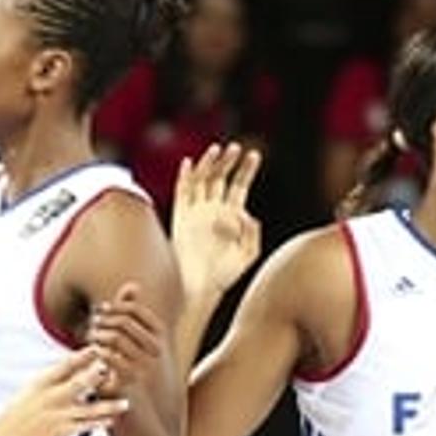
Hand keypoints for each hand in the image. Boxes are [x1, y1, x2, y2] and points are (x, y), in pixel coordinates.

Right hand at [0, 348, 129, 435]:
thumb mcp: (33, 387)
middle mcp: (51, 398)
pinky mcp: (62, 432)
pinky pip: (86, 426)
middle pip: (79, 384)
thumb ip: (55, 376)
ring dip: (109, 406)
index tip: (98, 348)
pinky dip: (100, 422)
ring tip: (125, 403)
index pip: (65, 365)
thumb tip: (77, 361)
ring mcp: (58, 416)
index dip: (83, 355)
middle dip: (98, 376)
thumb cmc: (20, 410)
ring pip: (89, 409)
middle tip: (115, 369)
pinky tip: (112, 419)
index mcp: (42, 382)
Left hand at [88, 282, 164, 396]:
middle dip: (104, 320)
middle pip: (124, 322)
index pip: (137, 311)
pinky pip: (110, 358)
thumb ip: (135, 316)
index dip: (117, 305)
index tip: (102, 309)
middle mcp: (156, 352)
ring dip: (98, 334)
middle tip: (92, 323)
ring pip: (116, 337)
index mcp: (161, 340)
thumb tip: (132, 284)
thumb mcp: (142, 347)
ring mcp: (144, 367)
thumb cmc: (141, 376)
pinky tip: (91, 352)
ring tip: (90, 336)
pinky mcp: (130, 382)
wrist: (146, 417)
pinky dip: (97, 351)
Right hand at [170, 143, 261, 300]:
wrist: (200, 288)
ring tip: (218, 150)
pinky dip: (184, 177)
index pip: (239, 185)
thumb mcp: (248, 254)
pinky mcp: (180, 217)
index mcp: (231, 216)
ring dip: (209, 163)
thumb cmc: (226, 275)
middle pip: (221, 177)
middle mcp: (213, 209)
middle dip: (229, 161)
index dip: (246, 169)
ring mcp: (195, 211)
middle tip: (236, 148)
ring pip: (201, 179)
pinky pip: (182, 193)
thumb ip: (252, 233)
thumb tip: (247, 214)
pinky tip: (189, 163)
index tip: (254, 155)